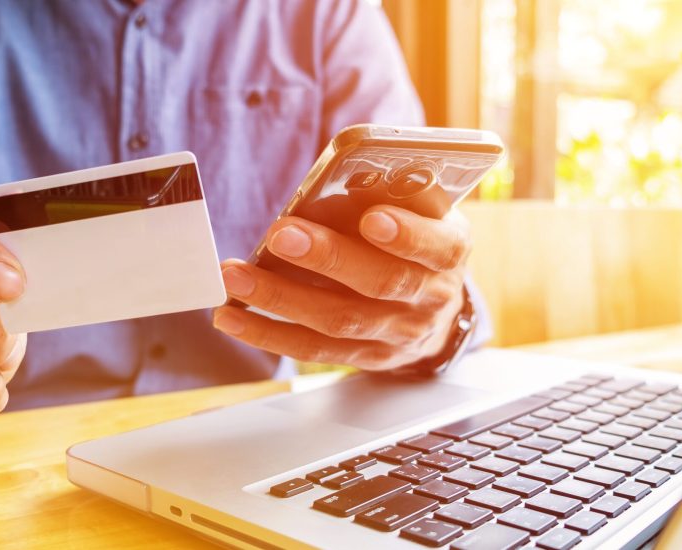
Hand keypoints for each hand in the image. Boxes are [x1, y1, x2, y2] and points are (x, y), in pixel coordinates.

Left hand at [212, 205, 470, 370]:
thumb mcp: (427, 212)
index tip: (373, 218)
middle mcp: (428, 298)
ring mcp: (396, 334)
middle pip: (380, 283)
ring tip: (237, 277)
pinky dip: (268, 334)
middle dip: (328, 258)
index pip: (435, 246)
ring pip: (339, 320)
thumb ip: (398, 194)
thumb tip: (343, 178)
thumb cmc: (420, 244)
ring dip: (282, 298)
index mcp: (448, 252)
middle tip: (281, 235)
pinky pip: (313, 349)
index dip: (407, 235)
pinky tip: (232, 317)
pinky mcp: (364, 357)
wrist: (438, 312)